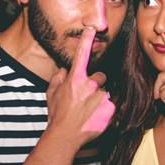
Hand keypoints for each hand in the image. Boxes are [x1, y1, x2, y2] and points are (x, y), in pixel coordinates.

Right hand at [46, 26, 115, 147]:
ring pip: (105, 93)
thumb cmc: (57, 115)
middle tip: (84, 100)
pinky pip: (112, 105)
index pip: (81, 55)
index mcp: (75, 79)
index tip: (90, 29)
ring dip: (99, 99)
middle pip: (100, 78)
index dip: (86, 40)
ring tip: (89, 111)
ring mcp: (102, 96)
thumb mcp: (52, 94)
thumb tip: (64, 69)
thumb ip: (58, 78)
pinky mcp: (112, 108)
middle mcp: (91, 85)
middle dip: (95, 86)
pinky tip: (95, 117)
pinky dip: (106, 110)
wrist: (66, 136)